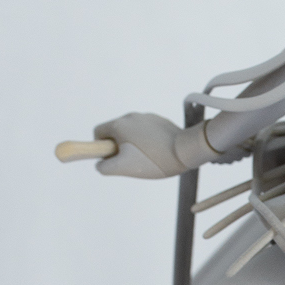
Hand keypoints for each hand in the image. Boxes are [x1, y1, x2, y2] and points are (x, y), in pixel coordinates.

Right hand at [90, 112, 210, 177]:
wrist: (186, 150)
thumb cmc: (153, 159)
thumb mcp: (123, 167)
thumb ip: (104, 167)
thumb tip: (100, 164)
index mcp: (119, 124)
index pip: (98, 132)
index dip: (101, 148)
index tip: (114, 158)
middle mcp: (131, 116)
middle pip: (115, 132)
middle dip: (119, 147)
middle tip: (132, 161)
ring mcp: (147, 117)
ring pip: (131, 132)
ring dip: (133, 144)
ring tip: (147, 157)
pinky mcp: (160, 121)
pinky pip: (146, 131)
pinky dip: (147, 141)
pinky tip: (158, 151)